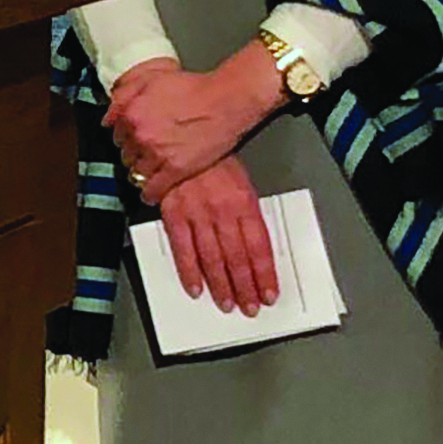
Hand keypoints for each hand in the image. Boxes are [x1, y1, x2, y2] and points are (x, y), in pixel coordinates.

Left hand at [108, 44, 286, 203]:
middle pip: (125, 154)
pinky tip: (151, 194)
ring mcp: (156, 154)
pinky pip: (153, 189)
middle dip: (133, 154)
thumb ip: (125, 94)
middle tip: (145, 153)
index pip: (116, 135)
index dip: (126, 138)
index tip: (132, 141)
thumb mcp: (151, 79)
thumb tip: (109, 115)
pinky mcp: (175, 170)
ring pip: (136, 172)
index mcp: (131, 113)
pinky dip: (150, 194)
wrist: (224, 101)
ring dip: (141, 172)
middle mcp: (139, 135)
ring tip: (150, 171)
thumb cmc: (193, 88)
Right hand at [155, 157, 278, 313]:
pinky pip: (182, 247)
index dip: (264, 274)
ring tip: (227, 304)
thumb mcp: (241, 180)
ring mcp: (196, 213)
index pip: (259, 247)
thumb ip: (246, 213)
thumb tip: (253, 248)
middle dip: (245, 286)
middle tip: (249, 307)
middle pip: (237, 257)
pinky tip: (195, 288)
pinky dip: (189, 271)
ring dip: (221, 285)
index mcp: (244, 202)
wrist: (179, 136)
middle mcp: (222, 211)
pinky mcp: (173, 213)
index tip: (269, 294)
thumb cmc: (213, 158)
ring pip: (212, 257)